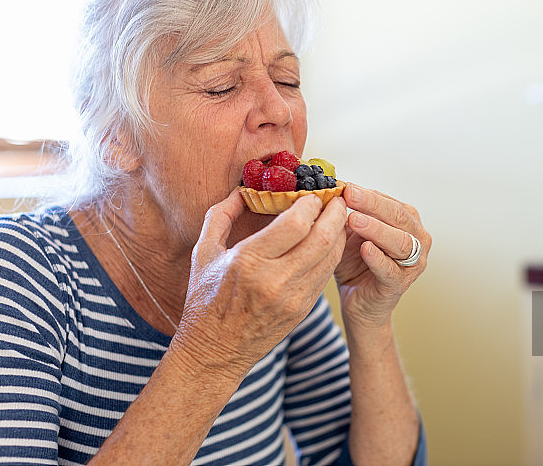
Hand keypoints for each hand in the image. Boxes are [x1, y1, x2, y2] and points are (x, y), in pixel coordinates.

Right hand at [170, 191, 347, 380]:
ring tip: (339, 215)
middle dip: (335, 212)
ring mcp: (293, 299)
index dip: (310, 204)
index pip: (295, 224)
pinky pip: (325, 275)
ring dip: (339, 232)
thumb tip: (241, 190)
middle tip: (338, 197)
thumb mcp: (203, 253)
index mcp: (248, 262)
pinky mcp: (303, 310)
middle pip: (321, 238)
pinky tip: (330, 241)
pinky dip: (332, 254)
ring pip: (330, 257)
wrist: (214, 353)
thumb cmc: (204, 300)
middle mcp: (274, 281)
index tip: (311, 192)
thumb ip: (221, 216)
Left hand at [335, 184, 430, 330]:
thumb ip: (350, 212)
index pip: (390, 202)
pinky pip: (390, 270)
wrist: (357, 300)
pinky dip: (378, 258)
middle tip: (350, 195)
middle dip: (372, 204)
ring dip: (376, 228)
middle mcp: (417, 240)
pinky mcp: (399, 285)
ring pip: (400, 242)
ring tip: (354, 219)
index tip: (346, 185)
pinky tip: (364, 248)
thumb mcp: (352, 232)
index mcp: (408, 221)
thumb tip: (334, 188)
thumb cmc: (356, 262)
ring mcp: (412, 264)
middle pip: (399, 216)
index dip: (368, 194)